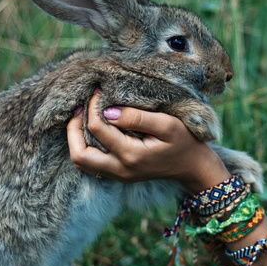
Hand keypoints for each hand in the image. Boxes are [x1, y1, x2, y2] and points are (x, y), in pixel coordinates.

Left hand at [67, 92, 228, 190]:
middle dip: (72, 129)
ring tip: (81, 117)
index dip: (93, 106)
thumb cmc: (184, 142)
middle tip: (78, 108)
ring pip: (82, 161)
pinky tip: (92, 128)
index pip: (98, 127)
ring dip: (76, 139)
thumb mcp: (166, 124)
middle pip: (79, 155)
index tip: (98, 90)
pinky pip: (92, 163)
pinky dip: (86, 145)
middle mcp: (120, 169)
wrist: (193, 167)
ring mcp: (118, 175)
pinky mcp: (119, 174)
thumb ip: (136, 117)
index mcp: (131, 155)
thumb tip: (107, 111)